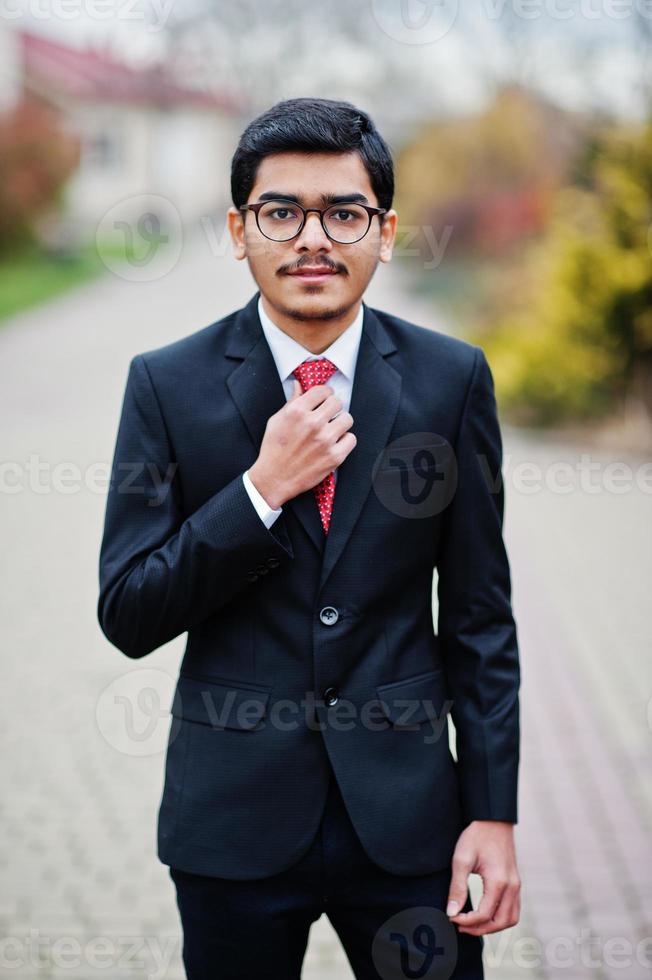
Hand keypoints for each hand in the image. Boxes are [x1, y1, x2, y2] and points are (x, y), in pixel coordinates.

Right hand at [248, 380, 355, 508]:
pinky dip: (345, 441)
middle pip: (337, 402)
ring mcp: (325, 440)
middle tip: (328, 415)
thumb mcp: (276, 421)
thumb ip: (291, 402)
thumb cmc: (273, 450)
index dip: (324, 394)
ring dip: (340, 423)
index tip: (324, 399)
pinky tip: (334, 444)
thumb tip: (299, 385)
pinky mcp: (334, 456)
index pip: (323, 390)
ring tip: (332, 430)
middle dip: (333, 408)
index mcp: (296, 411)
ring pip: (347, 419)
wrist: (273, 479)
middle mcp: (312, 424)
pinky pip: (351, 439)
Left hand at [446, 820, 520, 934]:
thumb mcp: (461, 859)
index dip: (467, 921)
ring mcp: (516, 885)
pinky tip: (484, 914)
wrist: (493, 819)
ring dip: (492, 926)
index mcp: (499, 881)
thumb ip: (457, 887)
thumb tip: (451, 912)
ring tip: (472, 924)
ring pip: (510, 919)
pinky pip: (513, 909)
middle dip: (480, 929)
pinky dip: (500, 917)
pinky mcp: (516, 882)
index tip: (451, 917)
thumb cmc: (476, 836)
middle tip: (460, 925)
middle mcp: (512, 886)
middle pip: (500, 922)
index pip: (485, 914)